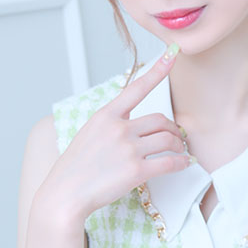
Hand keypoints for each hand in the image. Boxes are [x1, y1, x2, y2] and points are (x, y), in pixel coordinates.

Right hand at [41, 48, 189, 228]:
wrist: (65, 194)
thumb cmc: (75, 168)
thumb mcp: (88, 134)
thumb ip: (110, 124)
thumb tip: (131, 121)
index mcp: (105, 116)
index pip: (136, 88)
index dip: (158, 70)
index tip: (173, 54)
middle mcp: (119, 128)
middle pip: (160, 120)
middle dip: (172, 129)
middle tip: (174, 138)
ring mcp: (128, 149)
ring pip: (168, 140)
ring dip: (178, 145)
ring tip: (178, 152)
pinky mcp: (136, 171)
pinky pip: (169, 162)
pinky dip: (180, 163)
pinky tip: (182, 164)